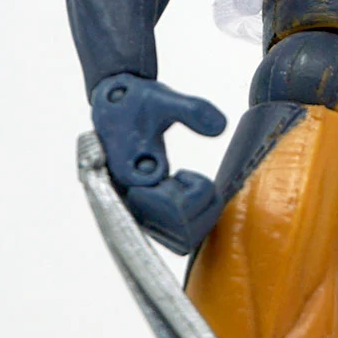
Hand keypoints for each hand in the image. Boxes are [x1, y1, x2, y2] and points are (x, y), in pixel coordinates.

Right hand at [89, 73, 227, 254]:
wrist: (115, 107)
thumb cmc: (136, 104)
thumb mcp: (164, 100)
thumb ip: (192, 110)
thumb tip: (222, 127)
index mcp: (131, 179)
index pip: (172, 211)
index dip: (192, 192)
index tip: (183, 173)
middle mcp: (131, 201)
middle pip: (181, 234)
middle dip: (201, 205)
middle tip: (190, 179)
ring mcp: (138, 210)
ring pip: (182, 238)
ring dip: (199, 212)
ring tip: (189, 184)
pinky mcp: (145, 212)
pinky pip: (178, 233)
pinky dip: (194, 216)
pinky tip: (185, 190)